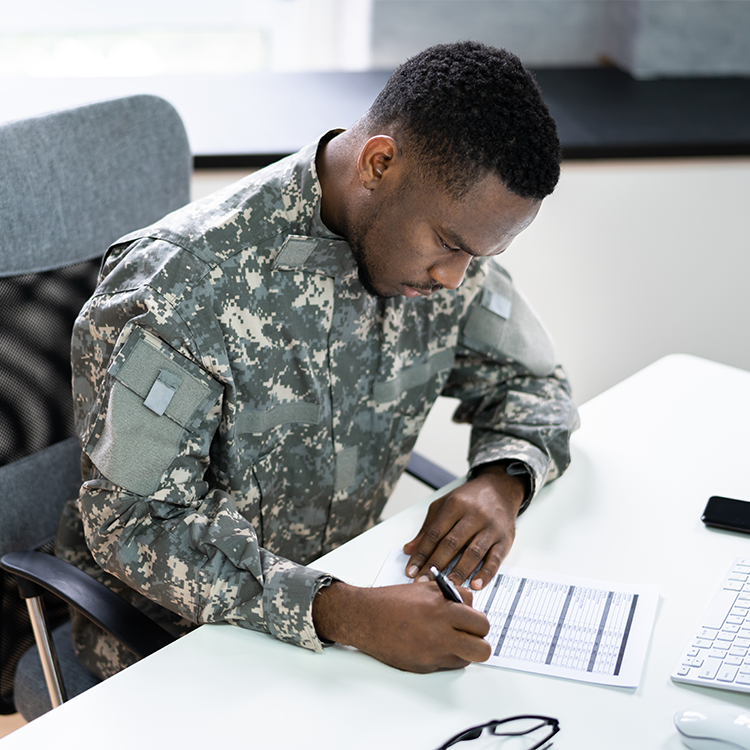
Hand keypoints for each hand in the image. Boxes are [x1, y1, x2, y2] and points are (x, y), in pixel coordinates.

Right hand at [313, 580, 490, 672]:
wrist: (364, 618)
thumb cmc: (391, 601)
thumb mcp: (425, 587)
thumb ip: (451, 595)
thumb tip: (468, 603)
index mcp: (442, 610)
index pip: (480, 621)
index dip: (477, 619)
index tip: (471, 618)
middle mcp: (440, 634)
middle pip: (482, 648)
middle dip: (479, 639)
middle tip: (470, 633)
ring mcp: (432, 654)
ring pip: (468, 660)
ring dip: (465, 650)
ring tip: (452, 639)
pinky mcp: (423, 666)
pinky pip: (448, 665)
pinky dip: (447, 656)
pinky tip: (434, 644)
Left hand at [402, 462, 524, 590]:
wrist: (499, 490)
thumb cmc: (469, 500)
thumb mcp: (444, 505)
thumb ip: (428, 528)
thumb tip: (409, 549)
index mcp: (455, 505)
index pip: (435, 533)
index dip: (422, 553)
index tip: (411, 570)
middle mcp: (474, 516)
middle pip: (451, 544)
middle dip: (436, 565)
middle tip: (425, 582)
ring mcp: (490, 528)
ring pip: (472, 553)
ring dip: (459, 572)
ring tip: (447, 587)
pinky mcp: (504, 540)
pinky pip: (495, 559)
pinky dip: (485, 573)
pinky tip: (475, 584)